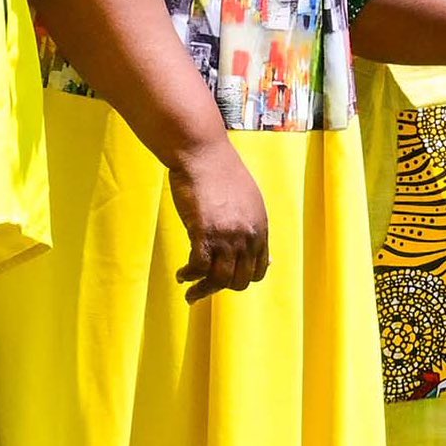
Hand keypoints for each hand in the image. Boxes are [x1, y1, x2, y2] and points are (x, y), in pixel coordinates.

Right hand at [170, 141, 271, 299]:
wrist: (203, 153)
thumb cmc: (222, 172)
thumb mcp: (250, 201)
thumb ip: (253, 227)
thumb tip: (263, 256)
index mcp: (260, 229)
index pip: (258, 271)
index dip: (241, 279)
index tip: (227, 280)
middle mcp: (247, 236)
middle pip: (239, 280)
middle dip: (221, 289)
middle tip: (205, 288)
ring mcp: (226, 236)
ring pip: (219, 279)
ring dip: (203, 290)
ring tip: (190, 291)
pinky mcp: (204, 232)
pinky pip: (198, 267)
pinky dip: (189, 275)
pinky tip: (181, 274)